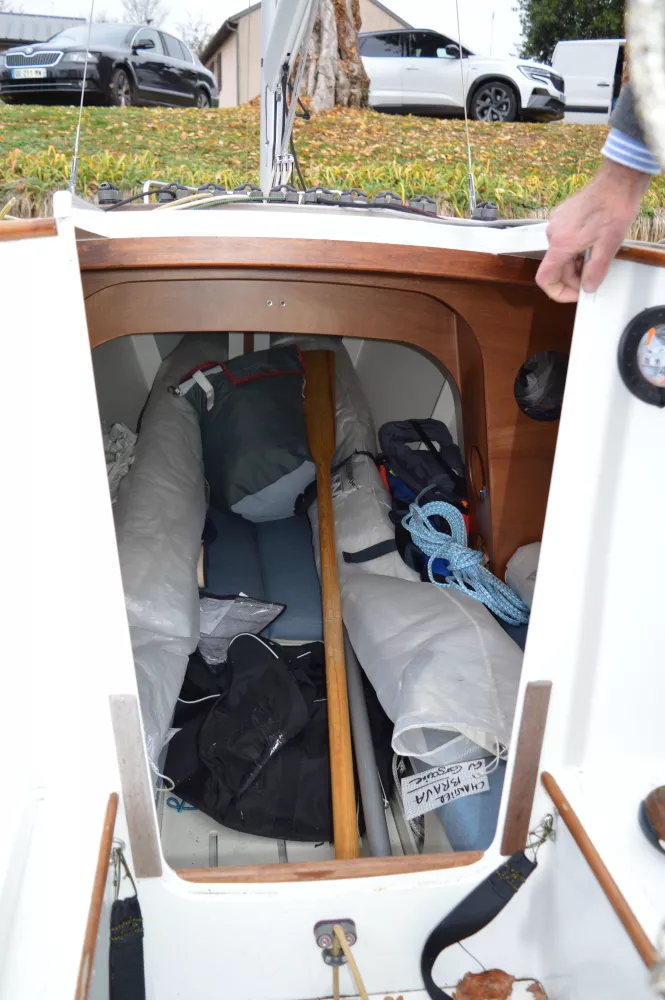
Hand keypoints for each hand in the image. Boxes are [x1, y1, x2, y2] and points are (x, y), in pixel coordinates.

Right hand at [536, 159, 651, 302]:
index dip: (558, 292)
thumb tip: (587, 287)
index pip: (545, 278)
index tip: (575, 294)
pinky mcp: (562, 216)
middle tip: (592, 278)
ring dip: (575, 262)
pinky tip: (592, 242)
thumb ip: (595, 272)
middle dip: (573, 277)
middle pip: (555, 267)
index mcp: (560, 244)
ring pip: (561, 253)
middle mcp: (553, 234)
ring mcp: (556, 223)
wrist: (617, 182)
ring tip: (596, 256)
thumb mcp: (608, 247)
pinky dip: (575, 248)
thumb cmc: (613, 209)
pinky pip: (564, 240)